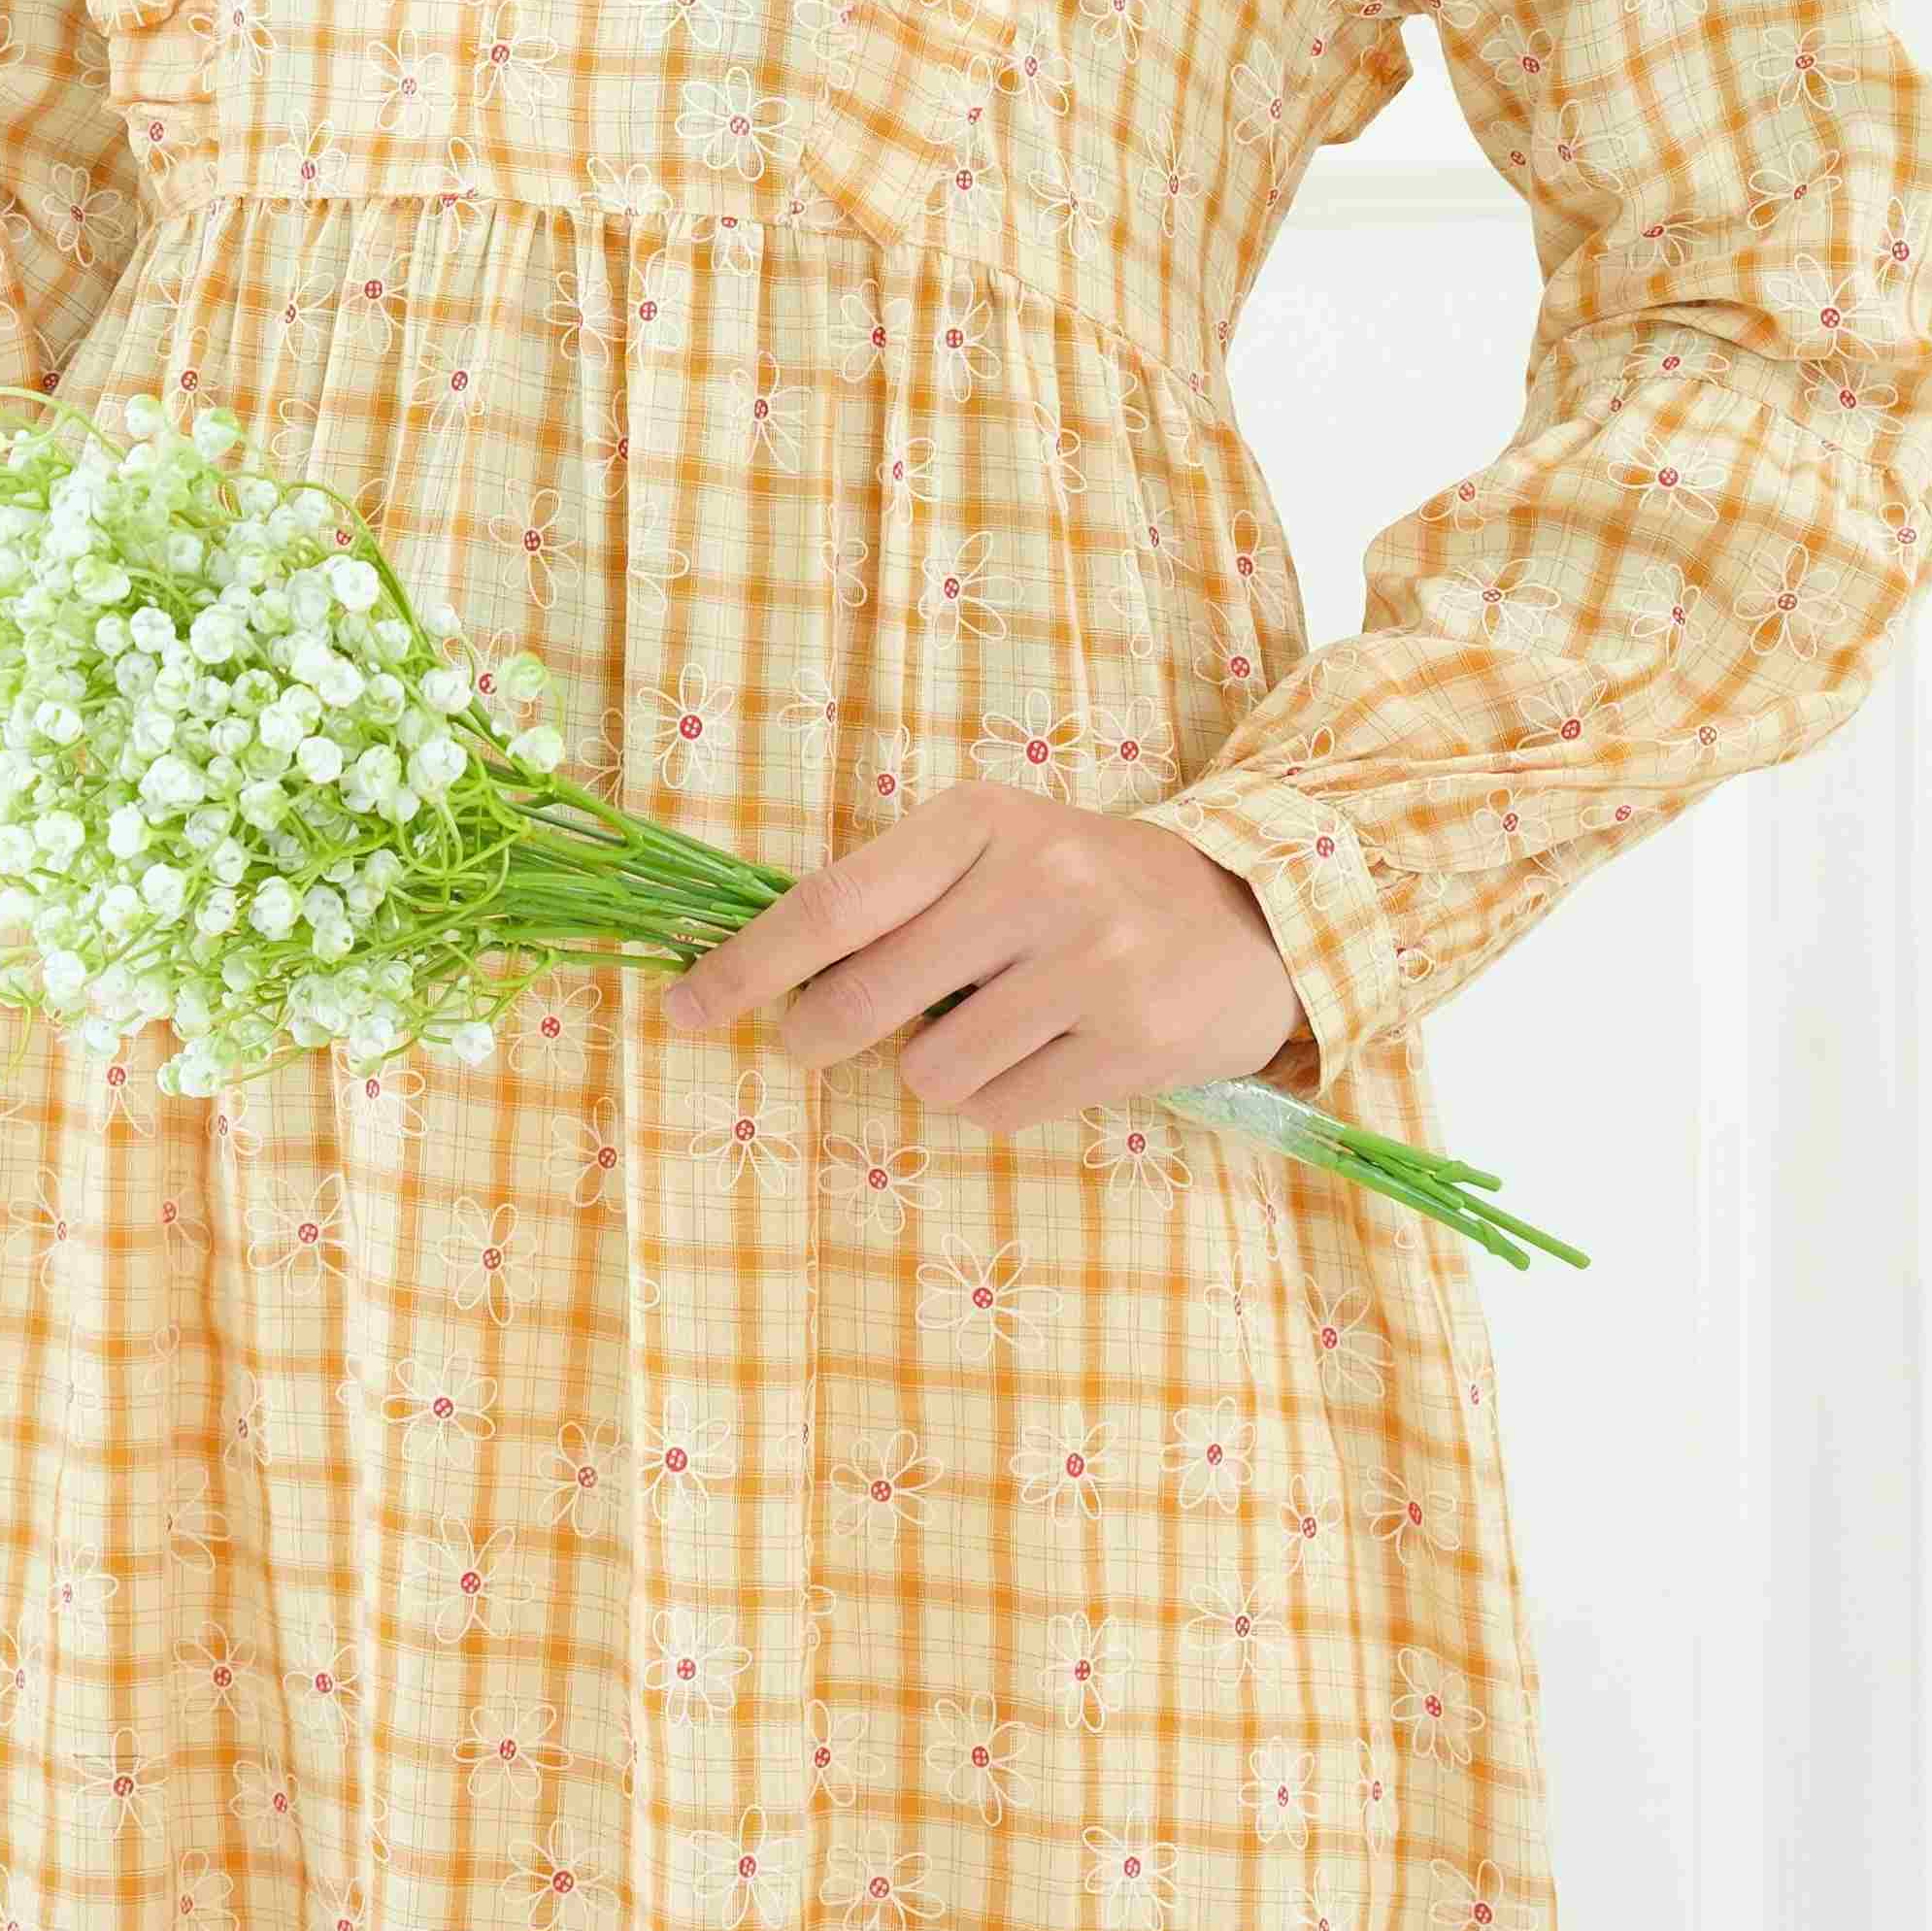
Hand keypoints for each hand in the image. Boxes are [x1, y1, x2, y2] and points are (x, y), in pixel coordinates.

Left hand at [660, 785, 1311, 1135]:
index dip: (748, 963)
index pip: (835, 900)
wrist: (1248, 912)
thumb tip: (765, 979)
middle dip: (822, 1034)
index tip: (683, 1010)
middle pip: (867, 996)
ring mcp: (1091, 961)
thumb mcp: (991, 851)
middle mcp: (1036, 878)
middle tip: (823, 1036)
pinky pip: (1000, 1111)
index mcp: (981, 819)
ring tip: (986, 1028)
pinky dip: (995, 1100)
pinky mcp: (1133, 1041)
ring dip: (933, 1070)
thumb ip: (894, 900)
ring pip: (932, 1070)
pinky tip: (1042, 1056)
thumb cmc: (1081, 884)